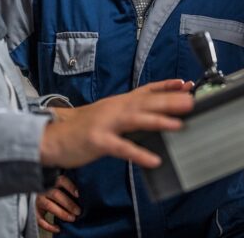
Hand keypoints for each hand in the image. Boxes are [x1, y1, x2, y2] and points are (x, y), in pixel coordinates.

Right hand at [35, 175, 79, 233]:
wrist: (42, 196)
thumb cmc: (59, 192)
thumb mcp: (63, 188)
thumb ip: (71, 189)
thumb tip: (86, 195)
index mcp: (53, 181)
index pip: (62, 180)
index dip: (70, 187)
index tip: (79, 195)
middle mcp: (44, 189)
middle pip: (56, 194)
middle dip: (68, 203)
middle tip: (78, 211)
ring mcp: (38, 199)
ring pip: (48, 205)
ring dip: (61, 213)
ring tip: (72, 218)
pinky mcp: (35, 211)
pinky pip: (40, 219)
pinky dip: (48, 226)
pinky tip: (58, 228)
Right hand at [39, 79, 193, 168]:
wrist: (51, 136)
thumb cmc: (83, 128)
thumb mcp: (108, 114)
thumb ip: (129, 112)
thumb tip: (154, 114)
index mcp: (118, 103)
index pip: (146, 90)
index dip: (167, 86)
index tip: (187, 84)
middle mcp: (114, 108)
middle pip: (146, 102)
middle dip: (169, 100)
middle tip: (191, 101)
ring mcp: (105, 123)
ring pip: (135, 119)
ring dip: (158, 120)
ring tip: (178, 124)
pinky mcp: (97, 141)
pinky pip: (121, 148)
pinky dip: (138, 153)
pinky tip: (153, 159)